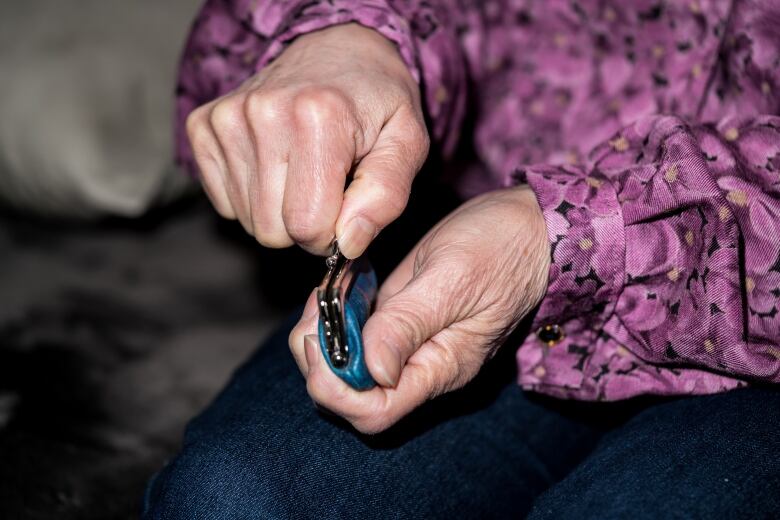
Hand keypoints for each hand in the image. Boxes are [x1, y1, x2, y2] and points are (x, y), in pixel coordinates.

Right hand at [186, 23, 428, 257]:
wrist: (340, 48)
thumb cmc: (376, 101)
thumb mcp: (406, 143)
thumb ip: (386, 196)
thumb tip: (348, 243)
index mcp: (318, 117)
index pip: (306, 226)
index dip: (331, 233)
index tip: (346, 207)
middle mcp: (263, 113)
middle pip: (271, 230)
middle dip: (304, 224)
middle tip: (326, 188)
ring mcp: (227, 118)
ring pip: (247, 220)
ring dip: (279, 210)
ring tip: (304, 170)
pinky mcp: (204, 125)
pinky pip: (224, 204)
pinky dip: (252, 196)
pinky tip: (276, 164)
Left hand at [289, 186, 550, 432]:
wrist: (529, 228)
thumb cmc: (501, 248)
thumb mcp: (452, 279)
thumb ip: (409, 324)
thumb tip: (370, 369)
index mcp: (440, 368)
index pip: (374, 411)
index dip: (333, 387)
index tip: (320, 337)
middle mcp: (422, 367)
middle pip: (351, 396)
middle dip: (319, 359)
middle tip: (318, 308)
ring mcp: (411, 346)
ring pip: (347, 367)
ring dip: (324, 335)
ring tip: (326, 294)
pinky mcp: (403, 323)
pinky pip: (358, 337)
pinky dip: (336, 318)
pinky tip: (338, 289)